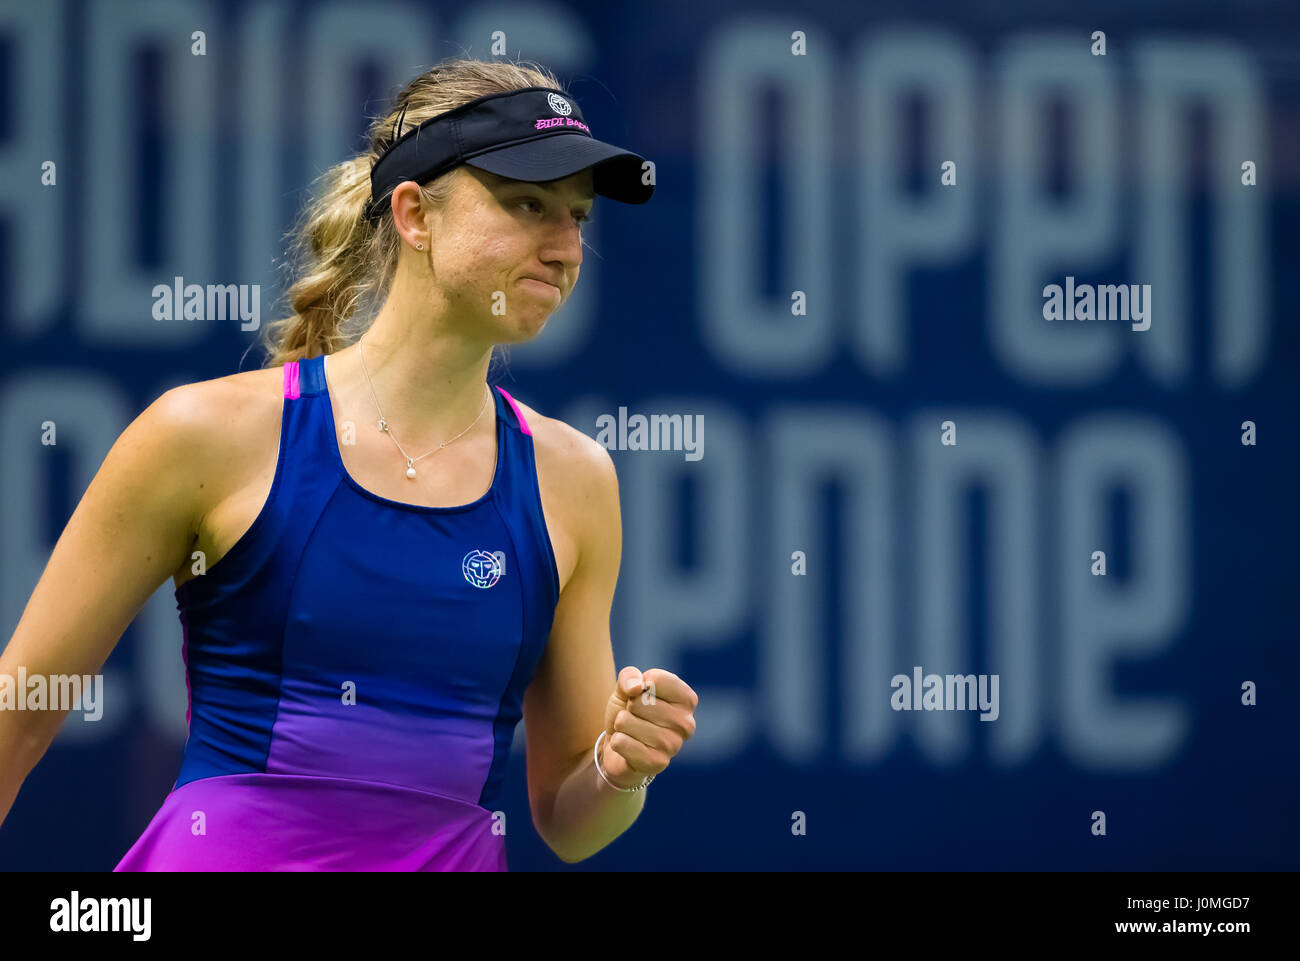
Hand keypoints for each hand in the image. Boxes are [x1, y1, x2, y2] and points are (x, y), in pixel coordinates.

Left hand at [600, 666, 697, 788]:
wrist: (620, 747)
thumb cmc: (630, 712)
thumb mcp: (626, 687)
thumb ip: (629, 676)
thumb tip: (636, 688)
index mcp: (686, 699)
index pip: (655, 679)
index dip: (638, 685)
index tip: (642, 696)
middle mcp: (686, 723)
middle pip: (640, 700)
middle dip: (629, 707)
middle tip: (636, 718)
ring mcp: (673, 745)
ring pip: (626, 721)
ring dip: (621, 725)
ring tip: (631, 732)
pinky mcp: (657, 764)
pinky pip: (621, 742)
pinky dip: (617, 742)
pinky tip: (627, 747)